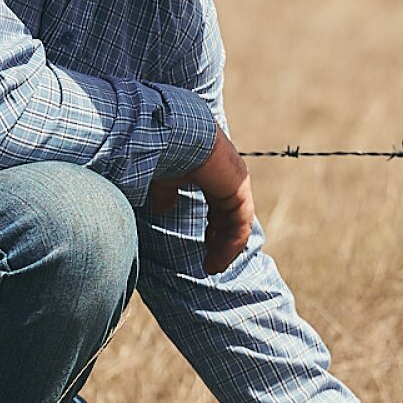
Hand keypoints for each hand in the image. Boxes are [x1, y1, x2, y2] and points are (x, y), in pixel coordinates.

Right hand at [148, 125, 254, 273]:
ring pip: (237, 223)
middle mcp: (229, 175)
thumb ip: (166, 192)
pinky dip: (230, 246)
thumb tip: (162, 207)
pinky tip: (217, 261)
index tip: (204, 244)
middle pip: (230, 214)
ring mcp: (237, 182)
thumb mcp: (163, 177)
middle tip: (209, 261)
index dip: (213, 225)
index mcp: (213, 169)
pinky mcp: (240, 191)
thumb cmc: (166, 150)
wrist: (175, 134)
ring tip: (212, 267)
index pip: (219, 202)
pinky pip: (240, 226)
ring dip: (226, 248)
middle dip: (220, 239)